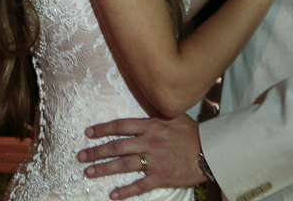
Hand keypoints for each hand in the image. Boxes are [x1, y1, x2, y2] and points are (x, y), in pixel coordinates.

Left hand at [77, 115, 205, 198]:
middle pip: (117, 146)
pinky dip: (125, 191)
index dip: (102, 129)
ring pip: (123, 165)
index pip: (120, 126)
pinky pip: (140, 185)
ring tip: (88, 173)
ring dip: (104, 169)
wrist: (211, 152)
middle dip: (96, 151)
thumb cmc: (192, 133)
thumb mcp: (173, 116)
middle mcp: (149, 142)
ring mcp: (154, 160)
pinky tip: (112, 194)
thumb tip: (144, 101)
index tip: (88, 133)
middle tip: (81, 156)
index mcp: (150, 126)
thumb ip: (156, 112)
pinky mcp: (161, 177)